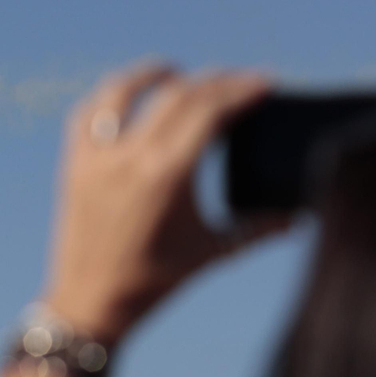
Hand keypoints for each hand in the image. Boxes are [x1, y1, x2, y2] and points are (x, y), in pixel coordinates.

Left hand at [40, 64, 278, 344]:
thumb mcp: (213, 251)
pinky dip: (108, 98)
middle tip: (238, 83)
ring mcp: (96, 159)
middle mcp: (129, 158)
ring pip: (123, 93)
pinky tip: (127, 94)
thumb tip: (302, 215)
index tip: (264, 83)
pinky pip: (86, 115)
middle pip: (178, 96)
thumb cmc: (154, 281)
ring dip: (153, 75)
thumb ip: (260, 228)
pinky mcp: (73, 166)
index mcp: (167, 174)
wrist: (91, 304)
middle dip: (214, 82)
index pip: (210, 110)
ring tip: (177, 72)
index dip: (241, 90)